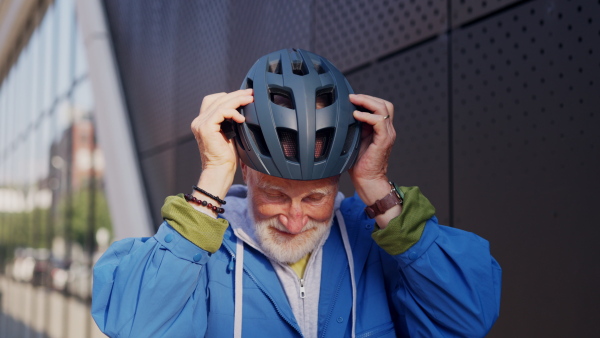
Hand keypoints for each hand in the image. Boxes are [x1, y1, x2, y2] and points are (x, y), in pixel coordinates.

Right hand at [190, 89, 252, 198]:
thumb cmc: (227, 157)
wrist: (220, 171)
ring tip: (250, 100)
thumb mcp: (230, 134)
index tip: (246, 95)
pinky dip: (233, 112)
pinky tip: (242, 119)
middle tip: (252, 93)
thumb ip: (231, 121)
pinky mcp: (205, 127)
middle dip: (237, 94)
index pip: (214, 100)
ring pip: (221, 103)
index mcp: (203, 122)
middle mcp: (199, 121)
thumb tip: (243, 109)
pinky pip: (221, 111)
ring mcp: (200, 123)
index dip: (229, 95)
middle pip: (218, 98)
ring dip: (238, 99)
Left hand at [348, 94, 399, 226]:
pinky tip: (356, 115)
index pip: (380, 107)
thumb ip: (353, 128)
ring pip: (384, 109)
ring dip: (368, 102)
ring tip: (354, 101)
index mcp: (381, 130)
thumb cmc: (359, 165)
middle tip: (352, 97)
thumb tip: (340, 116)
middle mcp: (387, 130)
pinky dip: (367, 116)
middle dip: (368, 97)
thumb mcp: (354, 141)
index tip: (351, 98)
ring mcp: (387, 135)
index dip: (367, 100)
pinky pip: (379, 121)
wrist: (367, 181)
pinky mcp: (384, 140)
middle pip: (385, 104)